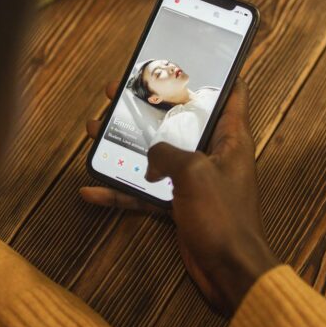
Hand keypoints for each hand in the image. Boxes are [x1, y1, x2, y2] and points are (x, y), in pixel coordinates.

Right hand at [81, 79, 278, 314]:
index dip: (220, 71)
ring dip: (127, 143)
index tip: (201, 55)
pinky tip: (94, 189)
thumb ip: (167, 153)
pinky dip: (122, 190)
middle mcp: (214, 153)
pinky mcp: (180, 204)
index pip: (232, 93)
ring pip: (157, 152)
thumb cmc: (224, 218)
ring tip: (97, 128)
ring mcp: (195, 180)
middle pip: (181, 119)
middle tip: (124, 88)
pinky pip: (146, 191)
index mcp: (230, 137)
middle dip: (152, 104)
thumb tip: (151, 158)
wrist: (229, 271)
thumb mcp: (194, 172)